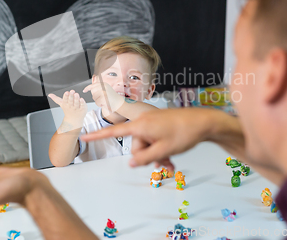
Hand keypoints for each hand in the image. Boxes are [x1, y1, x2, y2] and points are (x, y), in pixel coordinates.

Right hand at [48, 90, 86, 127]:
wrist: (73, 120)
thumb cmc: (68, 110)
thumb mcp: (62, 104)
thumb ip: (56, 99)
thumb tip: (49, 94)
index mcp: (66, 104)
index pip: (65, 99)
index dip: (66, 96)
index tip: (66, 92)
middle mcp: (71, 106)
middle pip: (71, 101)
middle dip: (71, 96)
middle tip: (72, 91)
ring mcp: (77, 108)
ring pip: (76, 103)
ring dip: (76, 98)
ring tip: (76, 94)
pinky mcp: (82, 109)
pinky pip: (82, 105)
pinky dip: (82, 102)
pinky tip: (82, 99)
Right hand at [81, 108, 240, 169]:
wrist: (203, 122)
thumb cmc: (184, 133)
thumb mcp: (163, 150)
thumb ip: (145, 157)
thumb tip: (131, 163)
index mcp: (141, 125)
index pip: (114, 131)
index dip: (98, 135)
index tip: (83, 136)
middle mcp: (143, 121)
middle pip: (135, 145)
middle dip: (147, 156)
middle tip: (164, 164)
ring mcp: (152, 123)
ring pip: (146, 145)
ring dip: (156, 156)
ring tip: (170, 163)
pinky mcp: (159, 125)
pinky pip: (153, 140)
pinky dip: (160, 150)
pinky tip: (171, 159)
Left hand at [83, 81, 123, 113]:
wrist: (119, 104)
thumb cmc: (113, 98)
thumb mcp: (106, 90)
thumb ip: (99, 88)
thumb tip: (90, 89)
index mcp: (104, 84)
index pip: (93, 85)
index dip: (87, 88)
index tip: (84, 90)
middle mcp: (104, 87)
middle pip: (93, 92)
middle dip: (95, 96)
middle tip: (101, 98)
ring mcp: (104, 92)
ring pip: (94, 97)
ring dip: (98, 101)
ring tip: (104, 101)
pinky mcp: (103, 98)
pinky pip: (97, 102)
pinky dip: (99, 104)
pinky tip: (104, 104)